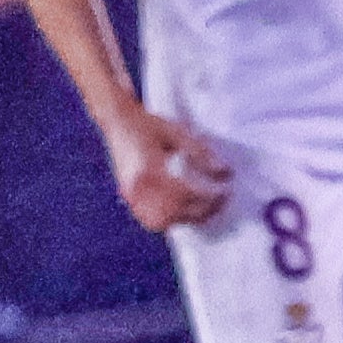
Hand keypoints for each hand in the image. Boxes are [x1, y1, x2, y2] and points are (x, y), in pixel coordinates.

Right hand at [103, 106, 229, 234]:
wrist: (117, 121)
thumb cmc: (147, 124)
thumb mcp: (177, 133)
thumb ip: (200, 153)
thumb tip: (224, 172)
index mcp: (150, 168)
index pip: (185, 192)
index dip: (208, 197)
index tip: (225, 192)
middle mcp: (138, 186)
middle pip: (174, 211)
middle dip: (201, 211)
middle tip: (219, 203)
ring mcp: (131, 194)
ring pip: (161, 220)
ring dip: (184, 219)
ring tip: (203, 210)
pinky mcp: (128, 196)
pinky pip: (150, 219)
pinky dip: (168, 220)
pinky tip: (182, 212)